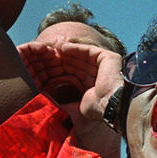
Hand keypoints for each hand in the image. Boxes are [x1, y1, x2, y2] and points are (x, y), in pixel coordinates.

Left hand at [19, 41, 123, 157]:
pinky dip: (76, 48)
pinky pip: (89, 50)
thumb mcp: (74, 106)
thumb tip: (47, 104)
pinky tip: (63, 48)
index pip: (76, 74)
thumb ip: (63, 102)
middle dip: (63, 58)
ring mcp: (106, 65)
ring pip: (83, 55)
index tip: (47, 66)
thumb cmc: (94, 109)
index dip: (62, 70)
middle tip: (48, 53)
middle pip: (79, 63)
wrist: (109, 105)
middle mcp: (101, 74)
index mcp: (94, 86)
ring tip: (53, 48)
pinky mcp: (109, 58)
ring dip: (68, 52)